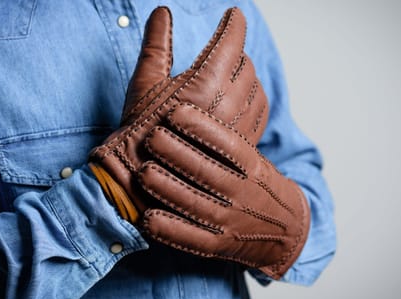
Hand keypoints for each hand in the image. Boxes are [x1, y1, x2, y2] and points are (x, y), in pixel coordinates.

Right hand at [89, 6, 268, 222]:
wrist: (143, 179)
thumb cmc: (139, 130)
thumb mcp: (145, 83)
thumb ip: (157, 44)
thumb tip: (163, 12)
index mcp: (206, 82)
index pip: (232, 40)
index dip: (233, 23)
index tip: (232, 16)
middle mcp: (230, 102)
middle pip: (246, 63)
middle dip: (236, 52)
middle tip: (224, 50)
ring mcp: (239, 125)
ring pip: (257, 88)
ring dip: (246, 77)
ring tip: (231, 77)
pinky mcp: (243, 144)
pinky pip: (260, 113)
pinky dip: (253, 100)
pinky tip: (239, 101)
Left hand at [139, 103, 310, 279]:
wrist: (284, 229)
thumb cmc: (256, 186)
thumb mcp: (253, 160)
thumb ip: (226, 139)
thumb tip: (202, 96)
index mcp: (253, 168)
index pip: (230, 146)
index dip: (202, 128)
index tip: (176, 111)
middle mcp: (243, 194)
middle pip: (209, 173)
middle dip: (178, 154)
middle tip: (152, 136)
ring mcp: (230, 222)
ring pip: (197, 205)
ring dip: (169, 189)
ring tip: (144, 172)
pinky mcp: (218, 245)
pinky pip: (193, 239)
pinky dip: (171, 231)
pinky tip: (148, 219)